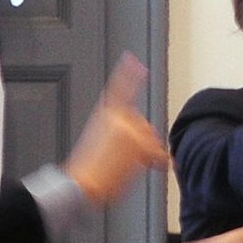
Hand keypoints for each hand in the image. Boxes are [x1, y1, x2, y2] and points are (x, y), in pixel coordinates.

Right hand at [64, 53, 169, 207]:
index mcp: (106, 113)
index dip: (127, 73)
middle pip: (145, 125)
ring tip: (131, 167)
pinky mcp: (138, 142)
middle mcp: (118, 116)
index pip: (119, 88)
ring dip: (149, 154)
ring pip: (152, 140)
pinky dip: (159, 160)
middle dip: (145, 143)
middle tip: (134, 159)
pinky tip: (155, 165)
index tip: (133, 60)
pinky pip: (158, 152)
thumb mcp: (100, 141)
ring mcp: (129, 127)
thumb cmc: (90, 168)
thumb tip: (143, 141)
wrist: (83, 183)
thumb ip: (121, 133)